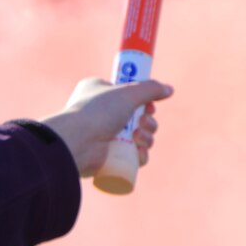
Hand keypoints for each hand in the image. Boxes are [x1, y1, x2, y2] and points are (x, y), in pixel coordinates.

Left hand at [39, 78, 172, 176]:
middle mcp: (101, 114)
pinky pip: (134, 157)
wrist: (77, 141)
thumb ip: (150, 88)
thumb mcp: (127, 93)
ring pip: (140, 138)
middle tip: (142, 121)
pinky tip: (139, 151)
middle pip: (139, 117)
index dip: (143, 101)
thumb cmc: (97, 112)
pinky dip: (141, 154)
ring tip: (138, 137)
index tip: (149, 104)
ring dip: (148, 137)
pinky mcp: (109, 157)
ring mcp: (104, 137)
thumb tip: (169, 89)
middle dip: (148, 121)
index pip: (128, 95)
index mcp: (99, 93)